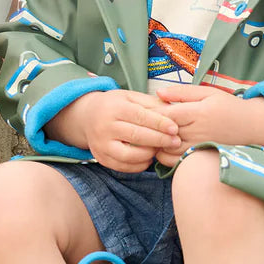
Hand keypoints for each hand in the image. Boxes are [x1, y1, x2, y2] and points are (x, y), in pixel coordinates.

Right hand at [46, 89, 181, 172]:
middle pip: (136, 136)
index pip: (139, 116)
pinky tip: (149, 157)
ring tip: (161, 149)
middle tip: (176, 142)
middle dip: (159, 140)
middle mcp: (104, 127)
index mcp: (113, 108)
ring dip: (150, 154)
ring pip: (129, 155)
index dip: (159, 123)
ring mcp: (101, 144)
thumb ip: (150, 103)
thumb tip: (173, 111)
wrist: (87, 117)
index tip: (175, 128)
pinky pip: (124, 167)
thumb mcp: (130, 97)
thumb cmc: (115, 105)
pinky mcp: (101, 158)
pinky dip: (140, 164)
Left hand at [152, 86, 263, 166]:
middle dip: (152, 130)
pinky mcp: (201, 158)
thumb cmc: (228, 107)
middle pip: (164, 134)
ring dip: (157, 145)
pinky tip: (165, 148)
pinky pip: (177, 162)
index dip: (153, 114)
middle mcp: (198, 132)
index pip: (166, 115)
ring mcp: (200, 147)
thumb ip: (182, 93)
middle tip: (144, 125)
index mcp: (199, 112)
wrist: (253, 127)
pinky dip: (166, 157)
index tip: (147, 111)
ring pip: (168, 151)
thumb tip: (158, 94)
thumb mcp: (207, 93)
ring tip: (154, 136)